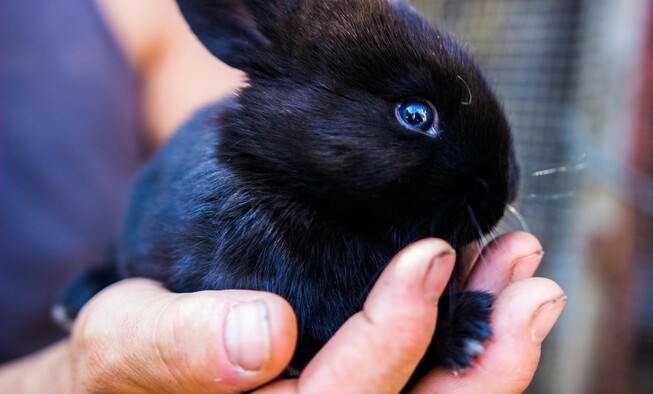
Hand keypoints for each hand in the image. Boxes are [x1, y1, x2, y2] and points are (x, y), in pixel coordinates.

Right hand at [0, 232, 563, 392]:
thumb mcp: (125, 342)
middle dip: (486, 355)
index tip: (430, 255)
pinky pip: (427, 386)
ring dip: (493, 343)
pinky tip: (489, 293)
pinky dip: (468, 341)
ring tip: (525, 276)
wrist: (131, 376)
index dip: (395, 335)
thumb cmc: (122, 362)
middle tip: (530, 281)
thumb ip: (176, 344)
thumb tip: (262, 337)